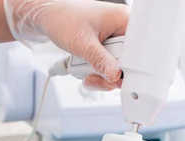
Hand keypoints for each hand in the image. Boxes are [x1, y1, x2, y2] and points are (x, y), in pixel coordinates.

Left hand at [3, 0, 128, 90]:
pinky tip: (84, 70)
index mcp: (123, 21)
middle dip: (109, 74)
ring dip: (99, 76)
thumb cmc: (63, 19)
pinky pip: (106, 68)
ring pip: (115, 69)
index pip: (138, 49)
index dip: (129, 67)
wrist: (46, 18)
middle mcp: (121, 30)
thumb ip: (100, 61)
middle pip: (127, 63)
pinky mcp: (104, 50)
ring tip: (85, 70)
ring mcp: (112, 41)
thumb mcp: (82, 43)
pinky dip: (95, 74)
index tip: (116, 77)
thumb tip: (115, 75)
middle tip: (94, 74)